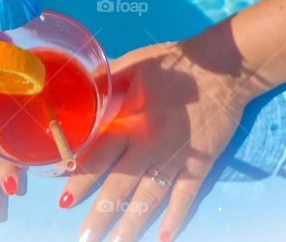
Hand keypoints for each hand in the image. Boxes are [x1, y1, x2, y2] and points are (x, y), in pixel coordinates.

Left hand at [58, 39, 253, 241]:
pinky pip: (185, 195)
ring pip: (148, 198)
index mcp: (131, 119)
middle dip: (100, 214)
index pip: (99, 155)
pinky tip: (164, 237)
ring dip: (130, 224)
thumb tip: (82, 83)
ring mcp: (175, 157)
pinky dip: (176, 217)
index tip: (63, 198)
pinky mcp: (200, 163)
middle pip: (119, 185)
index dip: (80, 177)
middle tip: (84, 238)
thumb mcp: (136, 62)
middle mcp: (149, 144)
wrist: (222, 68)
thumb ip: (109, 79)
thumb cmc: (176, 62)